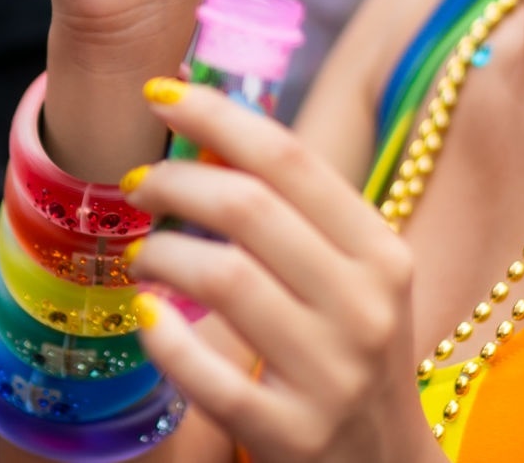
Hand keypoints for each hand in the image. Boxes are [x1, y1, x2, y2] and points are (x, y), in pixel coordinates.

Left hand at [125, 81, 434, 462]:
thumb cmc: (352, 352)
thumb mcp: (354, 277)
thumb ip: (299, 216)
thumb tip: (208, 136)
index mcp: (383, 252)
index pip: (292, 159)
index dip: (218, 116)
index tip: (162, 94)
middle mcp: (365, 305)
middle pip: (250, 207)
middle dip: (175, 182)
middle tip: (140, 186)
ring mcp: (331, 373)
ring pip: (224, 278)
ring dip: (161, 254)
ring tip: (142, 255)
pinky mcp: (291, 432)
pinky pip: (206, 373)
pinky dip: (162, 336)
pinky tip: (144, 317)